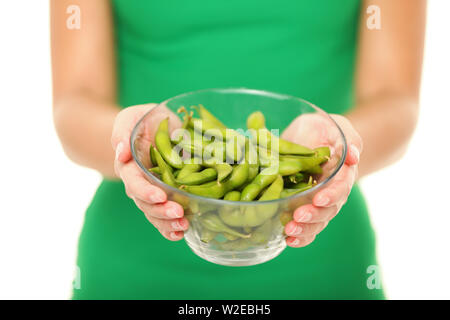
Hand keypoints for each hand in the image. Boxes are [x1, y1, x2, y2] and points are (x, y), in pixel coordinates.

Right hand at [111, 104, 188, 240]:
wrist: (153, 126)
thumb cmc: (142, 120)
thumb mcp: (131, 118)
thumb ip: (123, 132)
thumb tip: (121, 154)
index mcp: (129, 166)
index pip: (133, 182)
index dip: (145, 191)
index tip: (160, 196)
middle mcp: (138, 183)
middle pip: (145, 203)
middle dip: (161, 211)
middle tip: (179, 214)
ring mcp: (152, 192)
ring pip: (155, 213)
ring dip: (168, 223)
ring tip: (183, 226)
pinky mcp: (165, 197)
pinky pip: (164, 216)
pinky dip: (171, 228)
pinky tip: (181, 233)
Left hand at [281, 114, 362, 247]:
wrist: (311, 137)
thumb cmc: (324, 129)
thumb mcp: (336, 126)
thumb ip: (348, 138)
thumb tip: (353, 156)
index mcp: (342, 173)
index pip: (341, 187)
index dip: (331, 195)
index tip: (319, 198)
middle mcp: (331, 191)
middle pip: (329, 210)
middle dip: (314, 215)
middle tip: (298, 216)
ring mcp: (317, 202)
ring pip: (317, 222)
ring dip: (305, 229)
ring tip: (289, 231)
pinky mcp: (302, 207)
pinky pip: (305, 227)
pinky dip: (299, 236)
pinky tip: (288, 240)